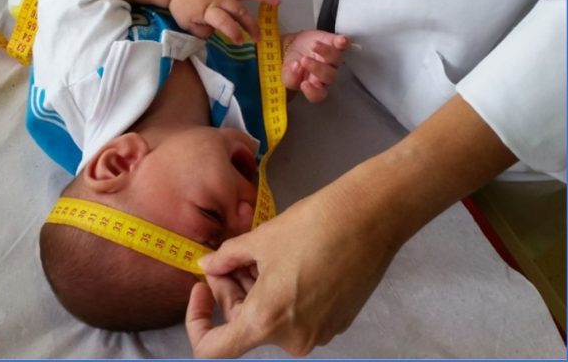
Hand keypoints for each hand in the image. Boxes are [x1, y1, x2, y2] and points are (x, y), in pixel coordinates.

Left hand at [169, 0, 278, 43]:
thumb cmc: (181, 5)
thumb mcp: (187, 25)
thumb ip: (203, 31)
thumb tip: (216, 32)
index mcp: (208, 10)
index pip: (225, 23)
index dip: (234, 33)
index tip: (241, 42)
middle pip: (239, 11)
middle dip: (251, 25)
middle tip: (259, 38)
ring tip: (277, 2)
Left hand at [186, 182, 400, 357]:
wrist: (370, 218)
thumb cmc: (312, 227)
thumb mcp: (258, 240)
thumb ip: (225, 260)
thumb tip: (207, 266)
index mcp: (267, 322)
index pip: (215, 349)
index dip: (197, 321)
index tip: (200, 291)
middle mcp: (293, 339)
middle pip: (244, 326)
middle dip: (231, 291)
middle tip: (229, 258)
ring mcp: (319, 334)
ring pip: (270, 319)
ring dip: (256, 291)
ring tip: (260, 254)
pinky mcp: (337, 323)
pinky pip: (296, 315)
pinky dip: (282, 294)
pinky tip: (287, 263)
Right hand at [282, 31, 349, 102]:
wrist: (295, 47)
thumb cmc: (294, 63)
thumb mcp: (286, 73)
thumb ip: (290, 77)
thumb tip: (296, 67)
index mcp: (314, 85)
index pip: (317, 95)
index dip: (312, 91)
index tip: (304, 84)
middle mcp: (326, 74)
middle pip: (330, 77)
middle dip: (317, 68)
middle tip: (304, 60)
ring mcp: (332, 59)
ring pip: (336, 59)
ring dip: (326, 52)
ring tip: (313, 45)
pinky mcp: (334, 44)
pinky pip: (343, 45)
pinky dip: (343, 42)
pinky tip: (342, 40)